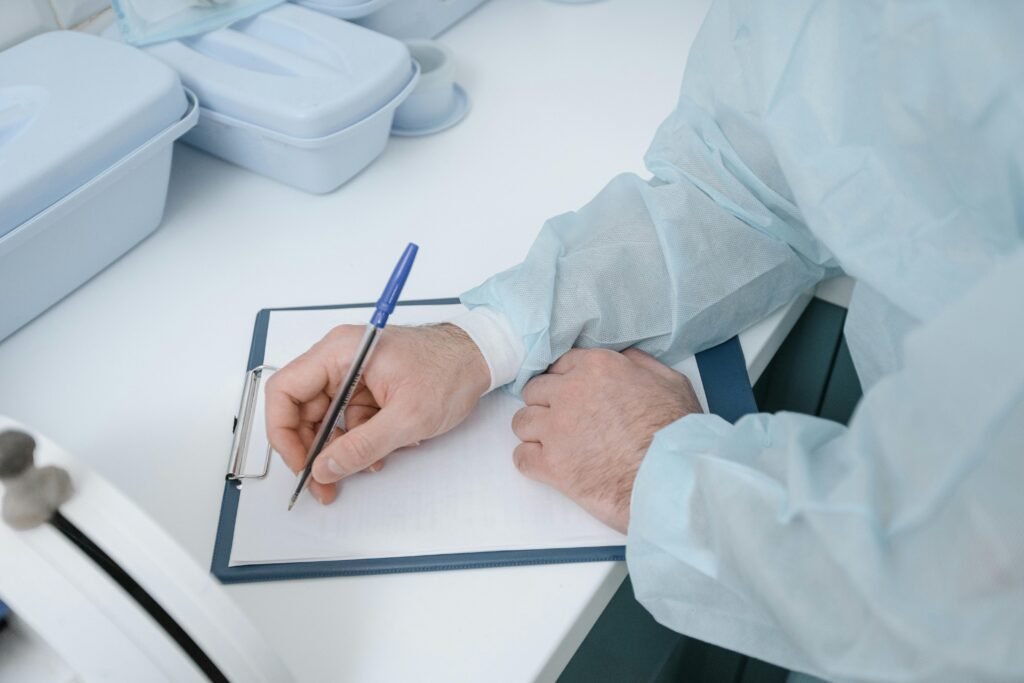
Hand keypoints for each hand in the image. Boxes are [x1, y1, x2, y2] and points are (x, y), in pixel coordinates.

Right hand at [265, 324, 489, 503]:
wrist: (481, 358)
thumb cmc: (450, 370)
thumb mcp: (407, 418)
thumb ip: (361, 446)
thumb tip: (324, 468)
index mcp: (340, 352)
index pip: (285, 390)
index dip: (283, 432)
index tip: (300, 464)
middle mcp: (340, 357)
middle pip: (301, 408)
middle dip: (312, 449)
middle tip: (323, 482)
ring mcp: (353, 371)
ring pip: (326, 418)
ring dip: (341, 447)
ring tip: (366, 465)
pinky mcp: (367, 385)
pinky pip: (348, 418)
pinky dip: (360, 439)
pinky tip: (383, 450)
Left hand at [511, 348, 701, 532]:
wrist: (674, 479)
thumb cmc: (678, 433)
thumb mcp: (670, 381)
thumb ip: (639, 365)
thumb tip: (623, 359)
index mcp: (597, 367)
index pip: (560, 365)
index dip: (566, 382)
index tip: (573, 397)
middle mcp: (570, 392)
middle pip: (535, 391)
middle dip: (547, 406)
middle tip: (566, 423)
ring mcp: (557, 429)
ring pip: (522, 422)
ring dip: (536, 432)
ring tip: (557, 445)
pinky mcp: (552, 465)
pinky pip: (521, 457)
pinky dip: (532, 461)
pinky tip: (550, 465)